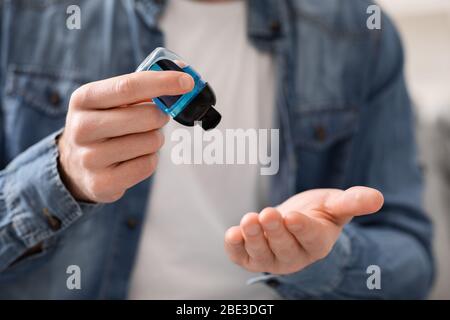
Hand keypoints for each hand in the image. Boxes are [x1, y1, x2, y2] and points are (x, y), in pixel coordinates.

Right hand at [58, 71, 193, 202]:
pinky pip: (147, 165)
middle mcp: (82, 127)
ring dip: (155, 140)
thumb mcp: (111, 101)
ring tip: (139, 140)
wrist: (75, 165)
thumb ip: (143, 87)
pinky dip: (150, 159)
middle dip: (161, 116)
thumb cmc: (105, 124)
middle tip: (158, 118)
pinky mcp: (101, 183)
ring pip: (151, 142)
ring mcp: (89, 158)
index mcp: (84, 98)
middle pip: (146, 116)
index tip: (187, 82)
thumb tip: (184, 74)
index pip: (129, 86)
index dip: (163, 82)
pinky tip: (134, 158)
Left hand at [224, 187, 383, 274]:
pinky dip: (235, 247)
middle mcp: (294, 256)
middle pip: (284, 248)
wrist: (294, 220)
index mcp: (318, 243)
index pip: (310, 238)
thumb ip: (353, 202)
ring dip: (254, 238)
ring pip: (262, 255)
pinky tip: (232, 234)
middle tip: (267, 214)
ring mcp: (271, 259)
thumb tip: (377, 198)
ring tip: (249, 220)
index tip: (292, 216)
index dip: (301, 228)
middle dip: (275, 232)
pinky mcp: (251, 257)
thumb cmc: (317, 213)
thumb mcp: (335, 204)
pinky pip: (241, 257)